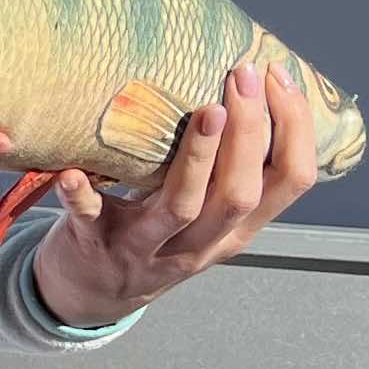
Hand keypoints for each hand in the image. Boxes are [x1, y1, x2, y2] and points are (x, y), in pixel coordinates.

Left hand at [26, 62, 322, 327]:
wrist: (89, 294)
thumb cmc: (152, 236)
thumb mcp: (206, 217)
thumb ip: (228, 172)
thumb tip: (252, 90)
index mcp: (235, 229)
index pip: (290, 181)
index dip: (296, 129)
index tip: (279, 76)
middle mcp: (199, 242)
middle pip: (240, 194)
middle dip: (250, 133)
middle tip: (245, 75)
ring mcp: (145, 247)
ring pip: (183, 207)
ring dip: (197, 158)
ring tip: (207, 111)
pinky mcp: (94, 243)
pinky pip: (90, 218)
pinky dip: (81, 195)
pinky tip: (72, 171)